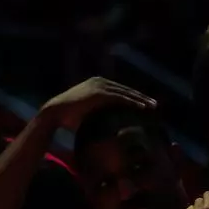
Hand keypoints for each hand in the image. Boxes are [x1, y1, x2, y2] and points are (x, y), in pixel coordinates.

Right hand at [41, 77, 155, 130]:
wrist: (54, 113)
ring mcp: (99, 85)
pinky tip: (142, 108)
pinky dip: (132, 102)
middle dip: (141, 97)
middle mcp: (99, 81)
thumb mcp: (87, 114)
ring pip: (125, 92)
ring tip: (152, 107)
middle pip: (125, 89)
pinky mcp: (99, 92)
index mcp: (97, 84)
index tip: (145, 105)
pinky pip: (120, 97)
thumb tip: (107, 127)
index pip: (120, 90)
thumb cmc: (67, 118)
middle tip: (154, 105)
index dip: (133, 97)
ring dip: (140, 99)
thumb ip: (98, 115)